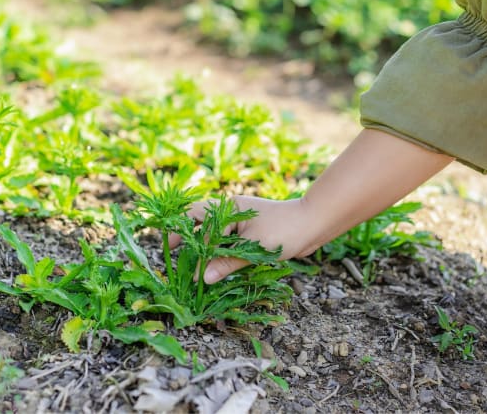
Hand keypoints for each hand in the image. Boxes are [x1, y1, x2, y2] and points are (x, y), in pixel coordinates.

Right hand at [169, 195, 317, 283]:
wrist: (316, 222)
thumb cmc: (286, 229)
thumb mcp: (254, 248)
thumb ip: (226, 263)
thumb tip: (202, 278)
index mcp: (228, 208)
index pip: (195, 219)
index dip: (181, 234)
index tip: (171, 250)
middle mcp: (231, 212)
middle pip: (200, 223)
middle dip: (187, 239)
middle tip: (176, 257)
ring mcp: (241, 221)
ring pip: (214, 234)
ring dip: (204, 249)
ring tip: (194, 268)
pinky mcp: (250, 232)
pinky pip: (228, 242)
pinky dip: (219, 253)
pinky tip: (216, 267)